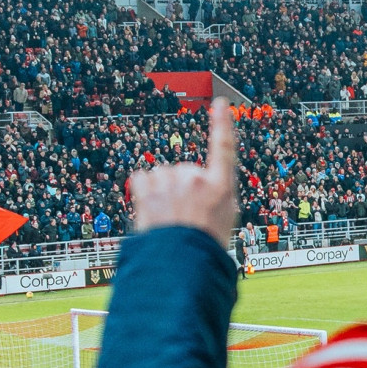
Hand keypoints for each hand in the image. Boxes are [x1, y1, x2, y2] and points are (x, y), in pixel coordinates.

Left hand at [131, 98, 237, 249]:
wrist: (180, 263)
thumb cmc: (203, 247)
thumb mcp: (224, 221)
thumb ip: (214, 196)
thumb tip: (202, 184)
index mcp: (221, 187)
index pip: (224, 148)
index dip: (223, 124)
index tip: (221, 104)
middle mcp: (197, 179)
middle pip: (185, 171)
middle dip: (182, 188)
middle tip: (183, 217)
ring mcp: (172, 182)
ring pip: (162, 175)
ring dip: (162, 191)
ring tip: (167, 218)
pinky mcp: (149, 187)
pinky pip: (142, 178)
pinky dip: (143, 190)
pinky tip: (150, 208)